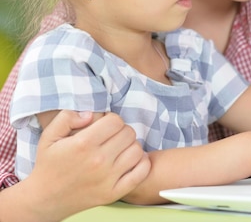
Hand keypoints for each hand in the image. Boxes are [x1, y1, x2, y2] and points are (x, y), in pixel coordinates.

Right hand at [21, 111, 149, 220]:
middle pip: (129, 133)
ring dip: (131, 146)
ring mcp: (107, 178)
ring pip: (137, 150)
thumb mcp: (49, 136)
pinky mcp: (113, 193)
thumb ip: (67, 117)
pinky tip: (130, 161)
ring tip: (119, 149)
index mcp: (83, 144)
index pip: (115, 121)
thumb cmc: (49, 164)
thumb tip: (90, 114)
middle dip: (121, 131)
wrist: (45, 199)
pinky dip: (141, 163)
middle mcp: (98, 161)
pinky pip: (141, 172)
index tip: (105, 125)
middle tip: (112, 137)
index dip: (112, 119)